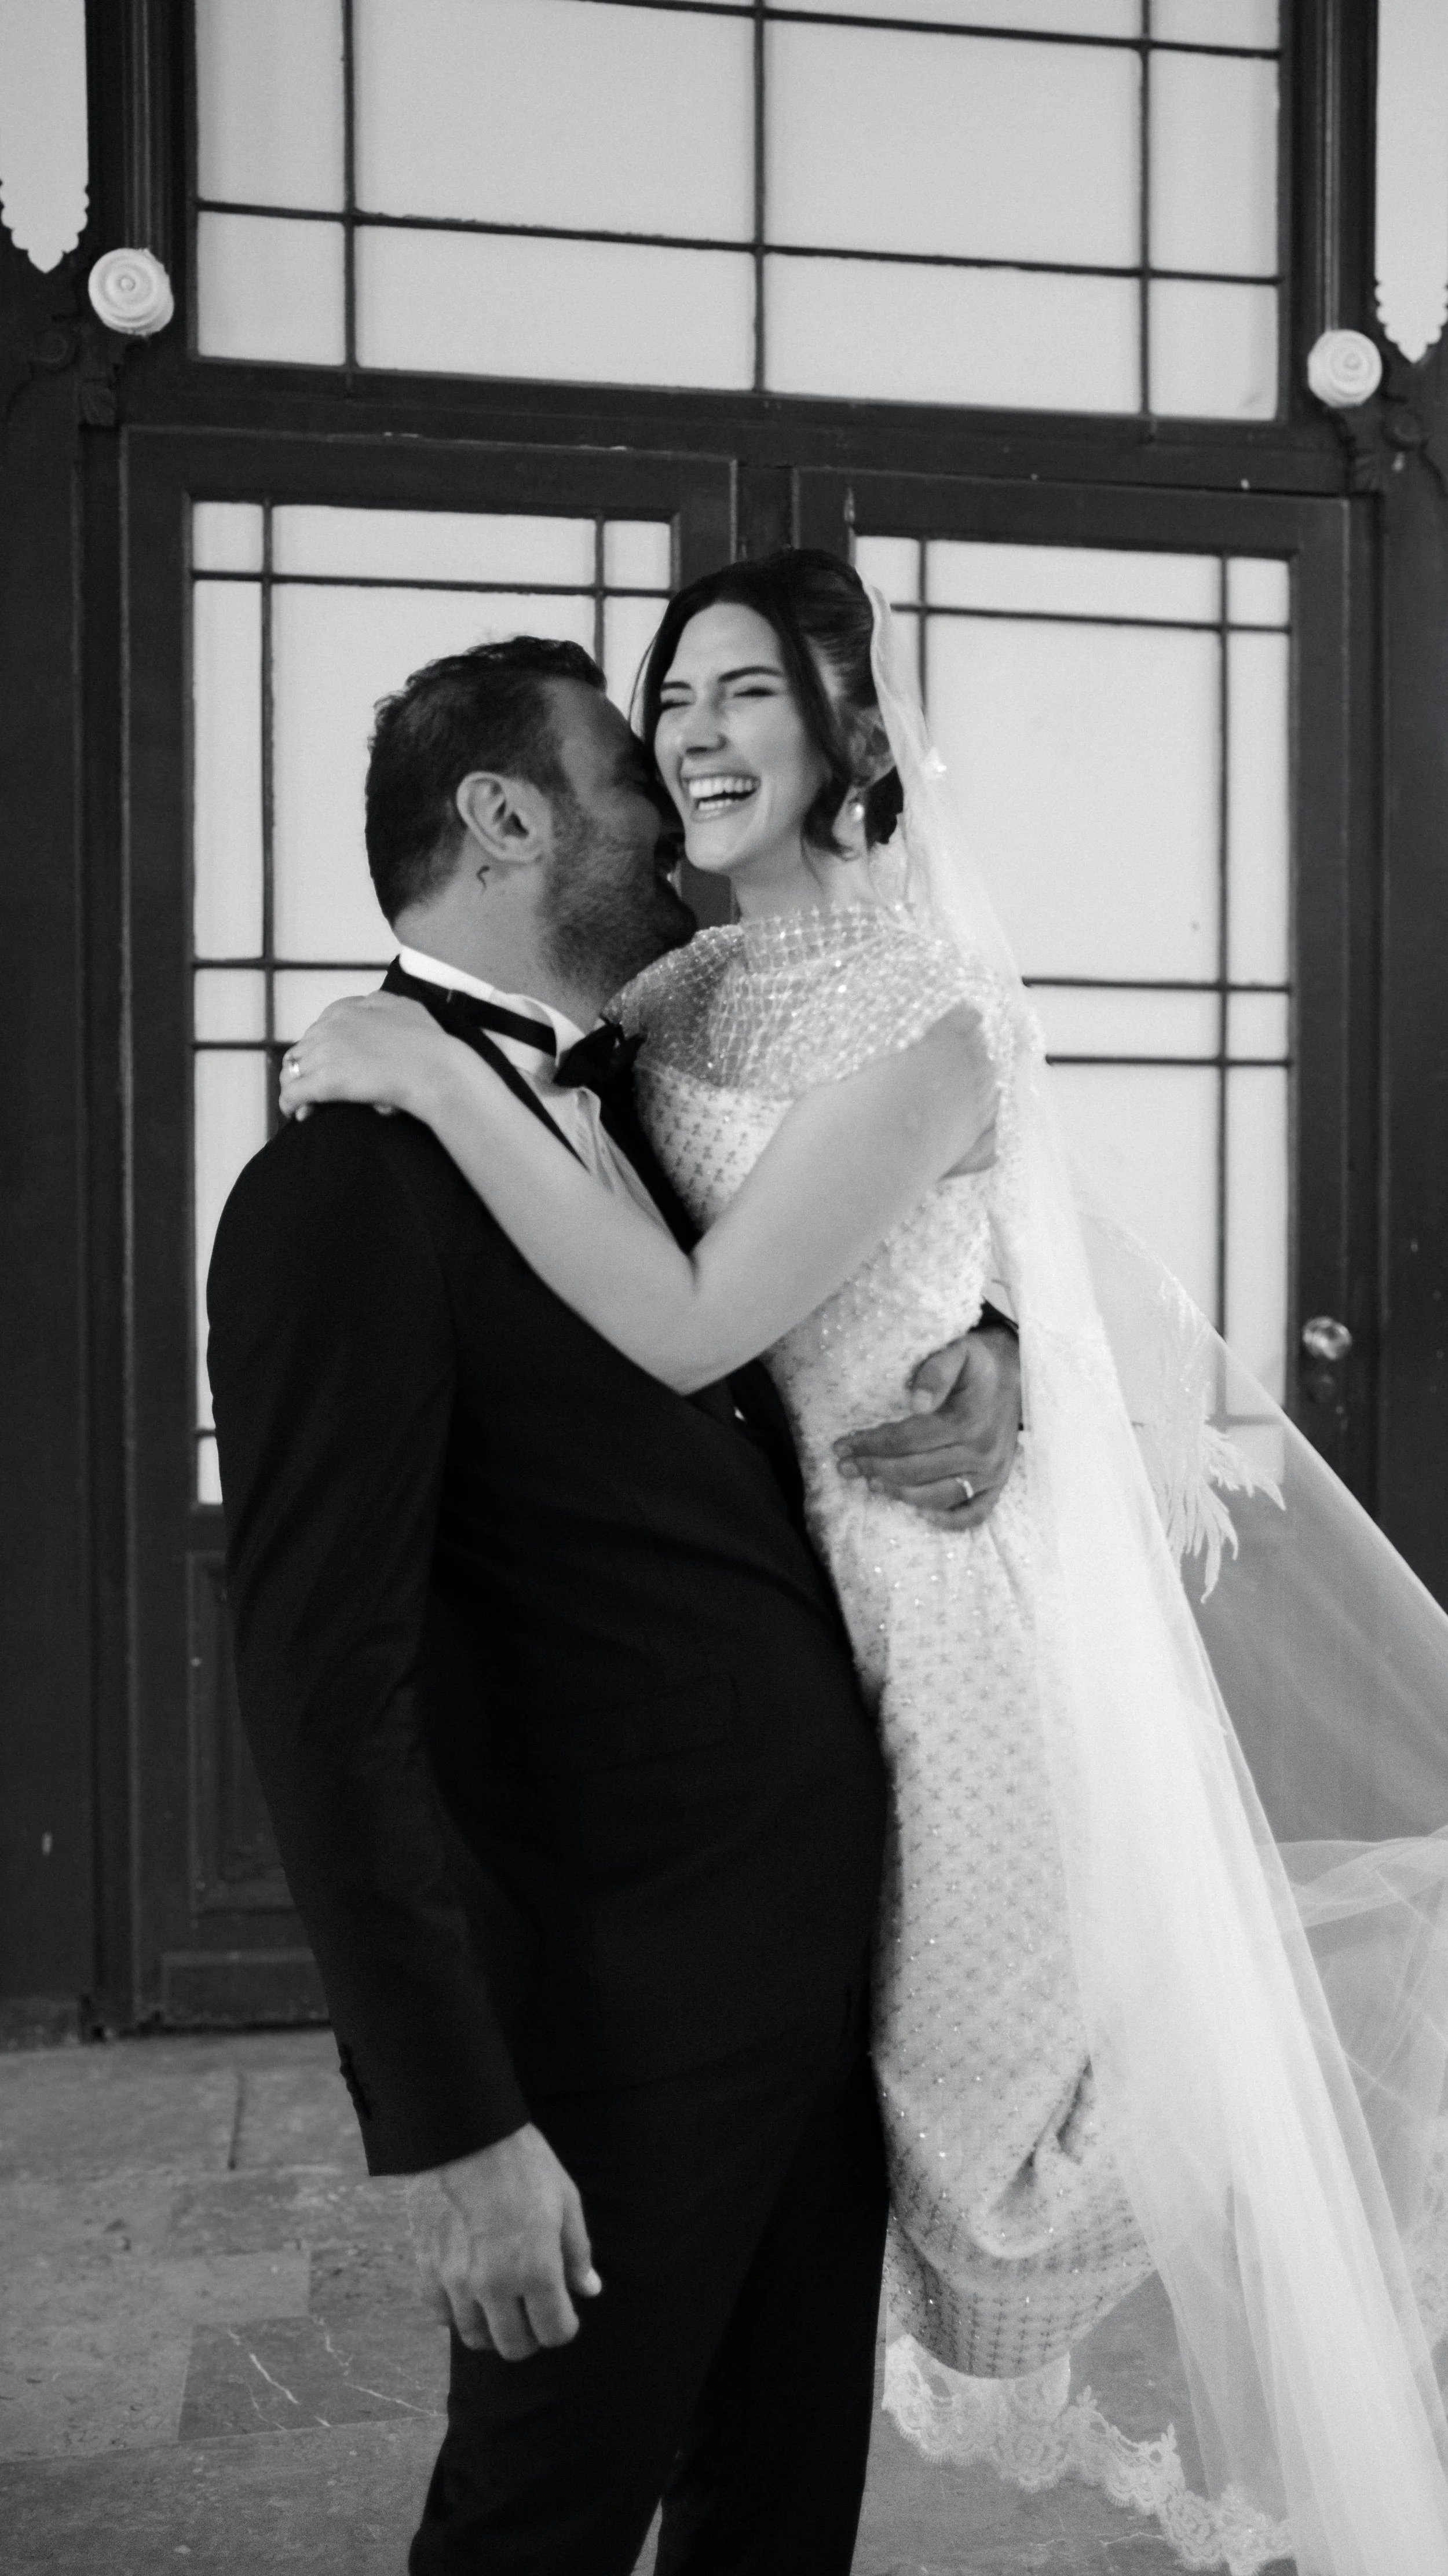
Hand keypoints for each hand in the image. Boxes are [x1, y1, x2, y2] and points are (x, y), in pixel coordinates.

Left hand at [279, 994, 454, 1124]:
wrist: (436, 1069)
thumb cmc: (430, 1044)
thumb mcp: (406, 1007)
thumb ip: (383, 1003)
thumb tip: (370, 1002)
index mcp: (348, 1009)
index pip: (319, 1027)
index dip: (321, 1048)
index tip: (327, 1064)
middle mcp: (331, 1027)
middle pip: (304, 1048)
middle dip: (306, 1068)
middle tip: (314, 1088)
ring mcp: (325, 1053)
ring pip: (292, 1070)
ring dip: (295, 1086)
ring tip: (303, 1105)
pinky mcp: (325, 1081)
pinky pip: (293, 1093)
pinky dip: (290, 1104)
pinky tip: (299, 1114)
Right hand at [404, 2122, 601, 2360]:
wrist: (464, 2133)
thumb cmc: (522, 2162)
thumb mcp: (565, 2200)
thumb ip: (577, 2252)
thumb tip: (589, 2289)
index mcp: (536, 2269)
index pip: (554, 2331)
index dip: (564, 2326)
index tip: (564, 2313)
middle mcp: (495, 2286)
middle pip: (514, 2347)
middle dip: (530, 2337)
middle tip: (534, 2314)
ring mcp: (456, 2280)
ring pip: (474, 2337)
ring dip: (493, 2330)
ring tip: (502, 2307)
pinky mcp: (427, 2267)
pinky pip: (440, 2313)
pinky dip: (456, 2312)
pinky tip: (468, 2292)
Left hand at [834, 1324, 1021, 1530]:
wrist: (1015, 1375)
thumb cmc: (977, 1365)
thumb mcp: (958, 1352)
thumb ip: (936, 1371)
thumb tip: (915, 1402)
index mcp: (967, 1420)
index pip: (907, 1440)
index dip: (871, 1445)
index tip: (842, 1445)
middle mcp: (981, 1451)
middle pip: (916, 1470)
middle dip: (874, 1469)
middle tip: (846, 1467)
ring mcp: (991, 1471)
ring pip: (939, 1495)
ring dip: (900, 1494)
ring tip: (871, 1484)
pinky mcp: (999, 1483)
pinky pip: (975, 1512)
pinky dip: (948, 1520)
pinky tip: (920, 1514)